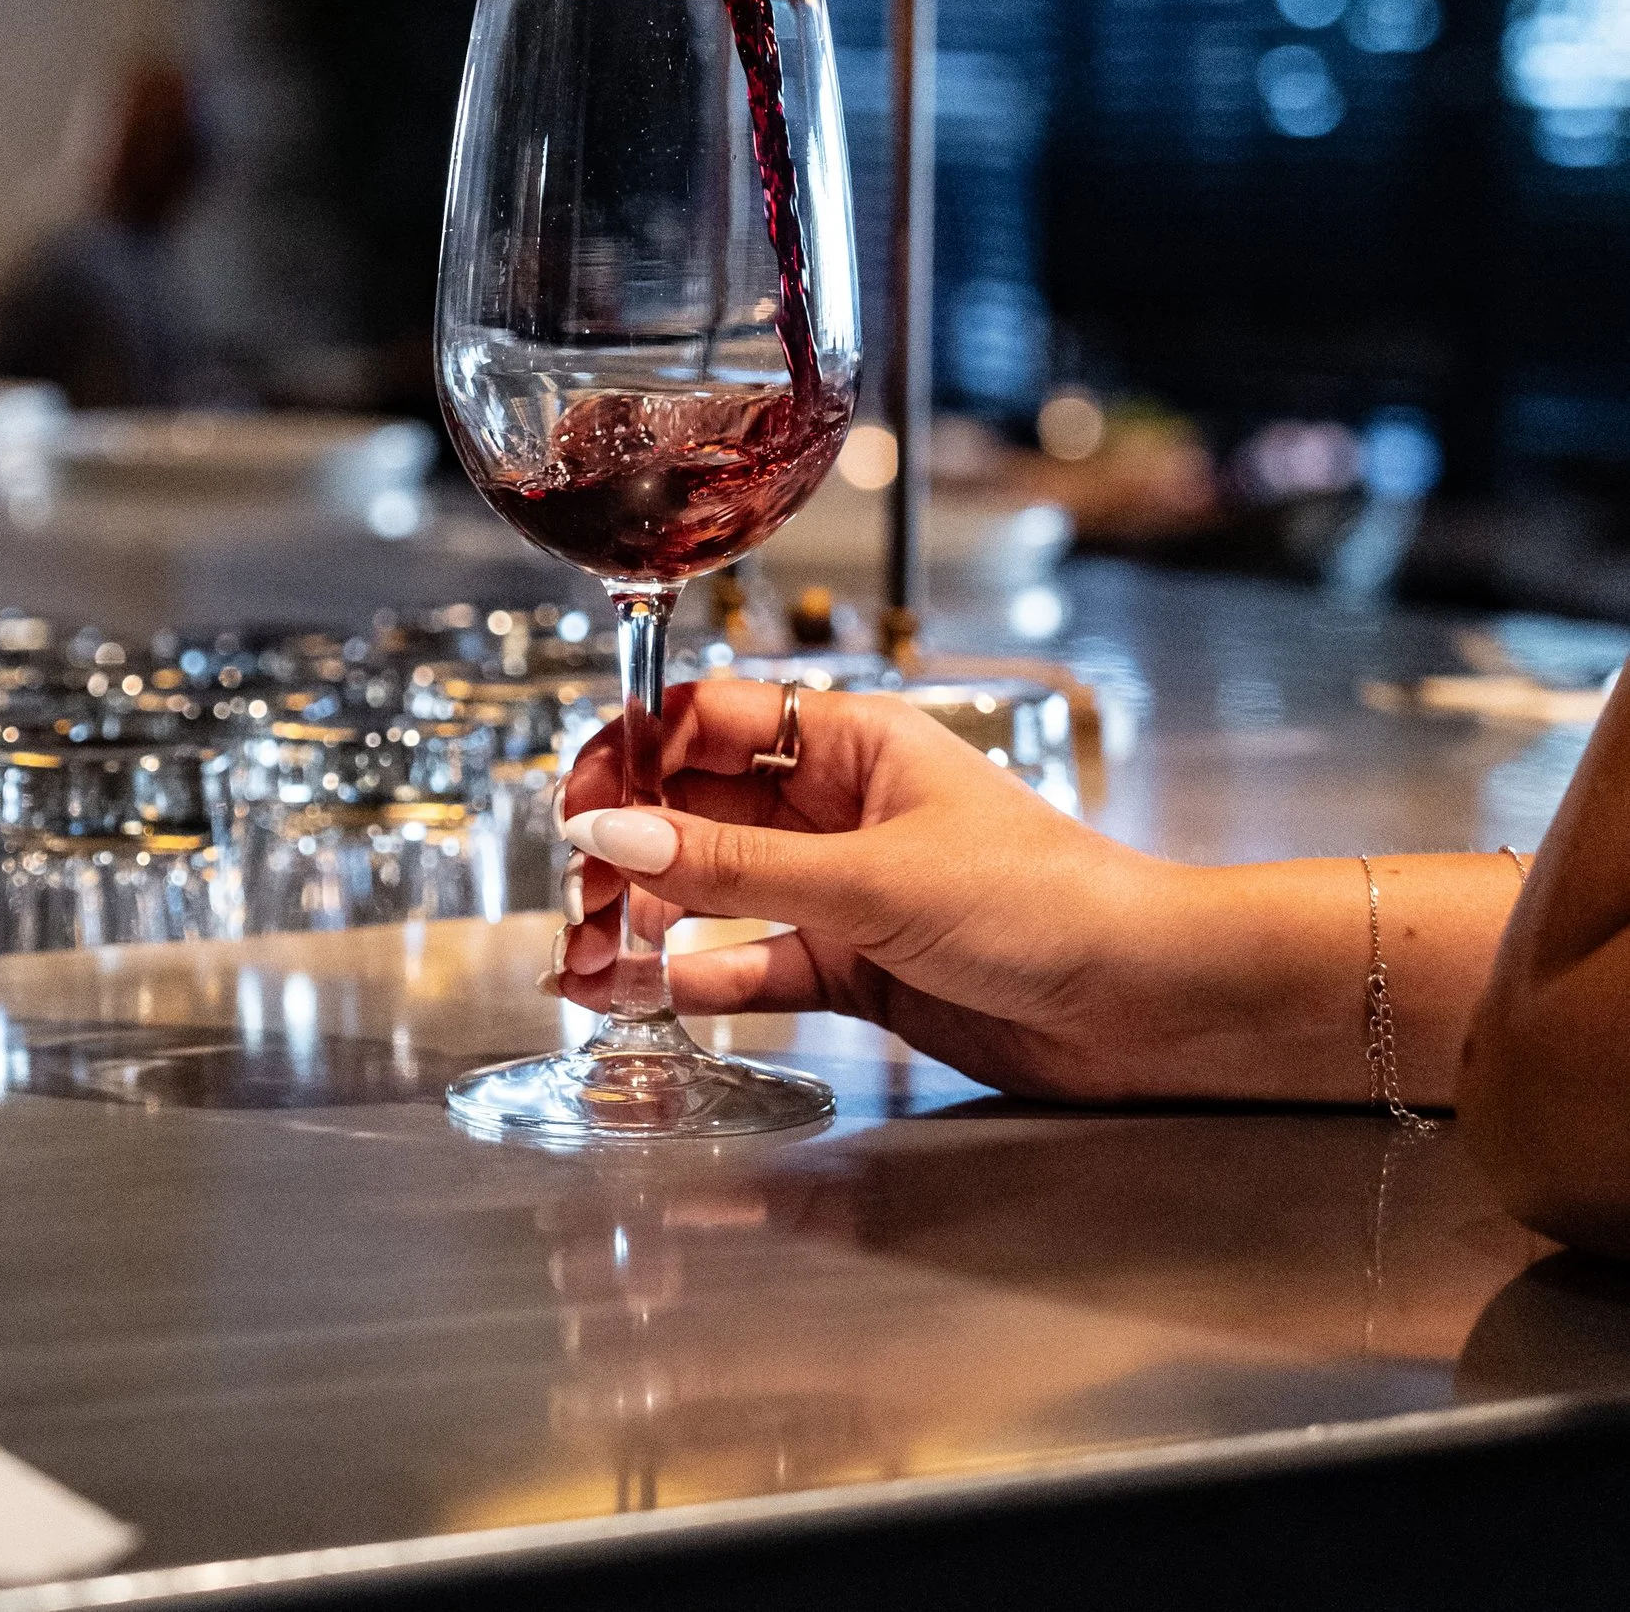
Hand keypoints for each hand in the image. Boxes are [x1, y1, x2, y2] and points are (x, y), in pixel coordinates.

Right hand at [551, 677, 1382, 1104]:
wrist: (1146, 1002)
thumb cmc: (1044, 901)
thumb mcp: (870, 878)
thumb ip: (731, 870)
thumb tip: (610, 835)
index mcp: (851, 741)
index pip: (711, 721)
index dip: (635, 753)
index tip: (576, 802)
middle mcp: (839, 806)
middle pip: (700, 809)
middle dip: (628, 849)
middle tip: (576, 900)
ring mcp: (845, 888)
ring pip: (717, 893)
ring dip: (648, 923)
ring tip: (585, 963)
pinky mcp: (857, 966)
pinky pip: (756, 964)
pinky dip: (701, 979)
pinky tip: (651, 994)